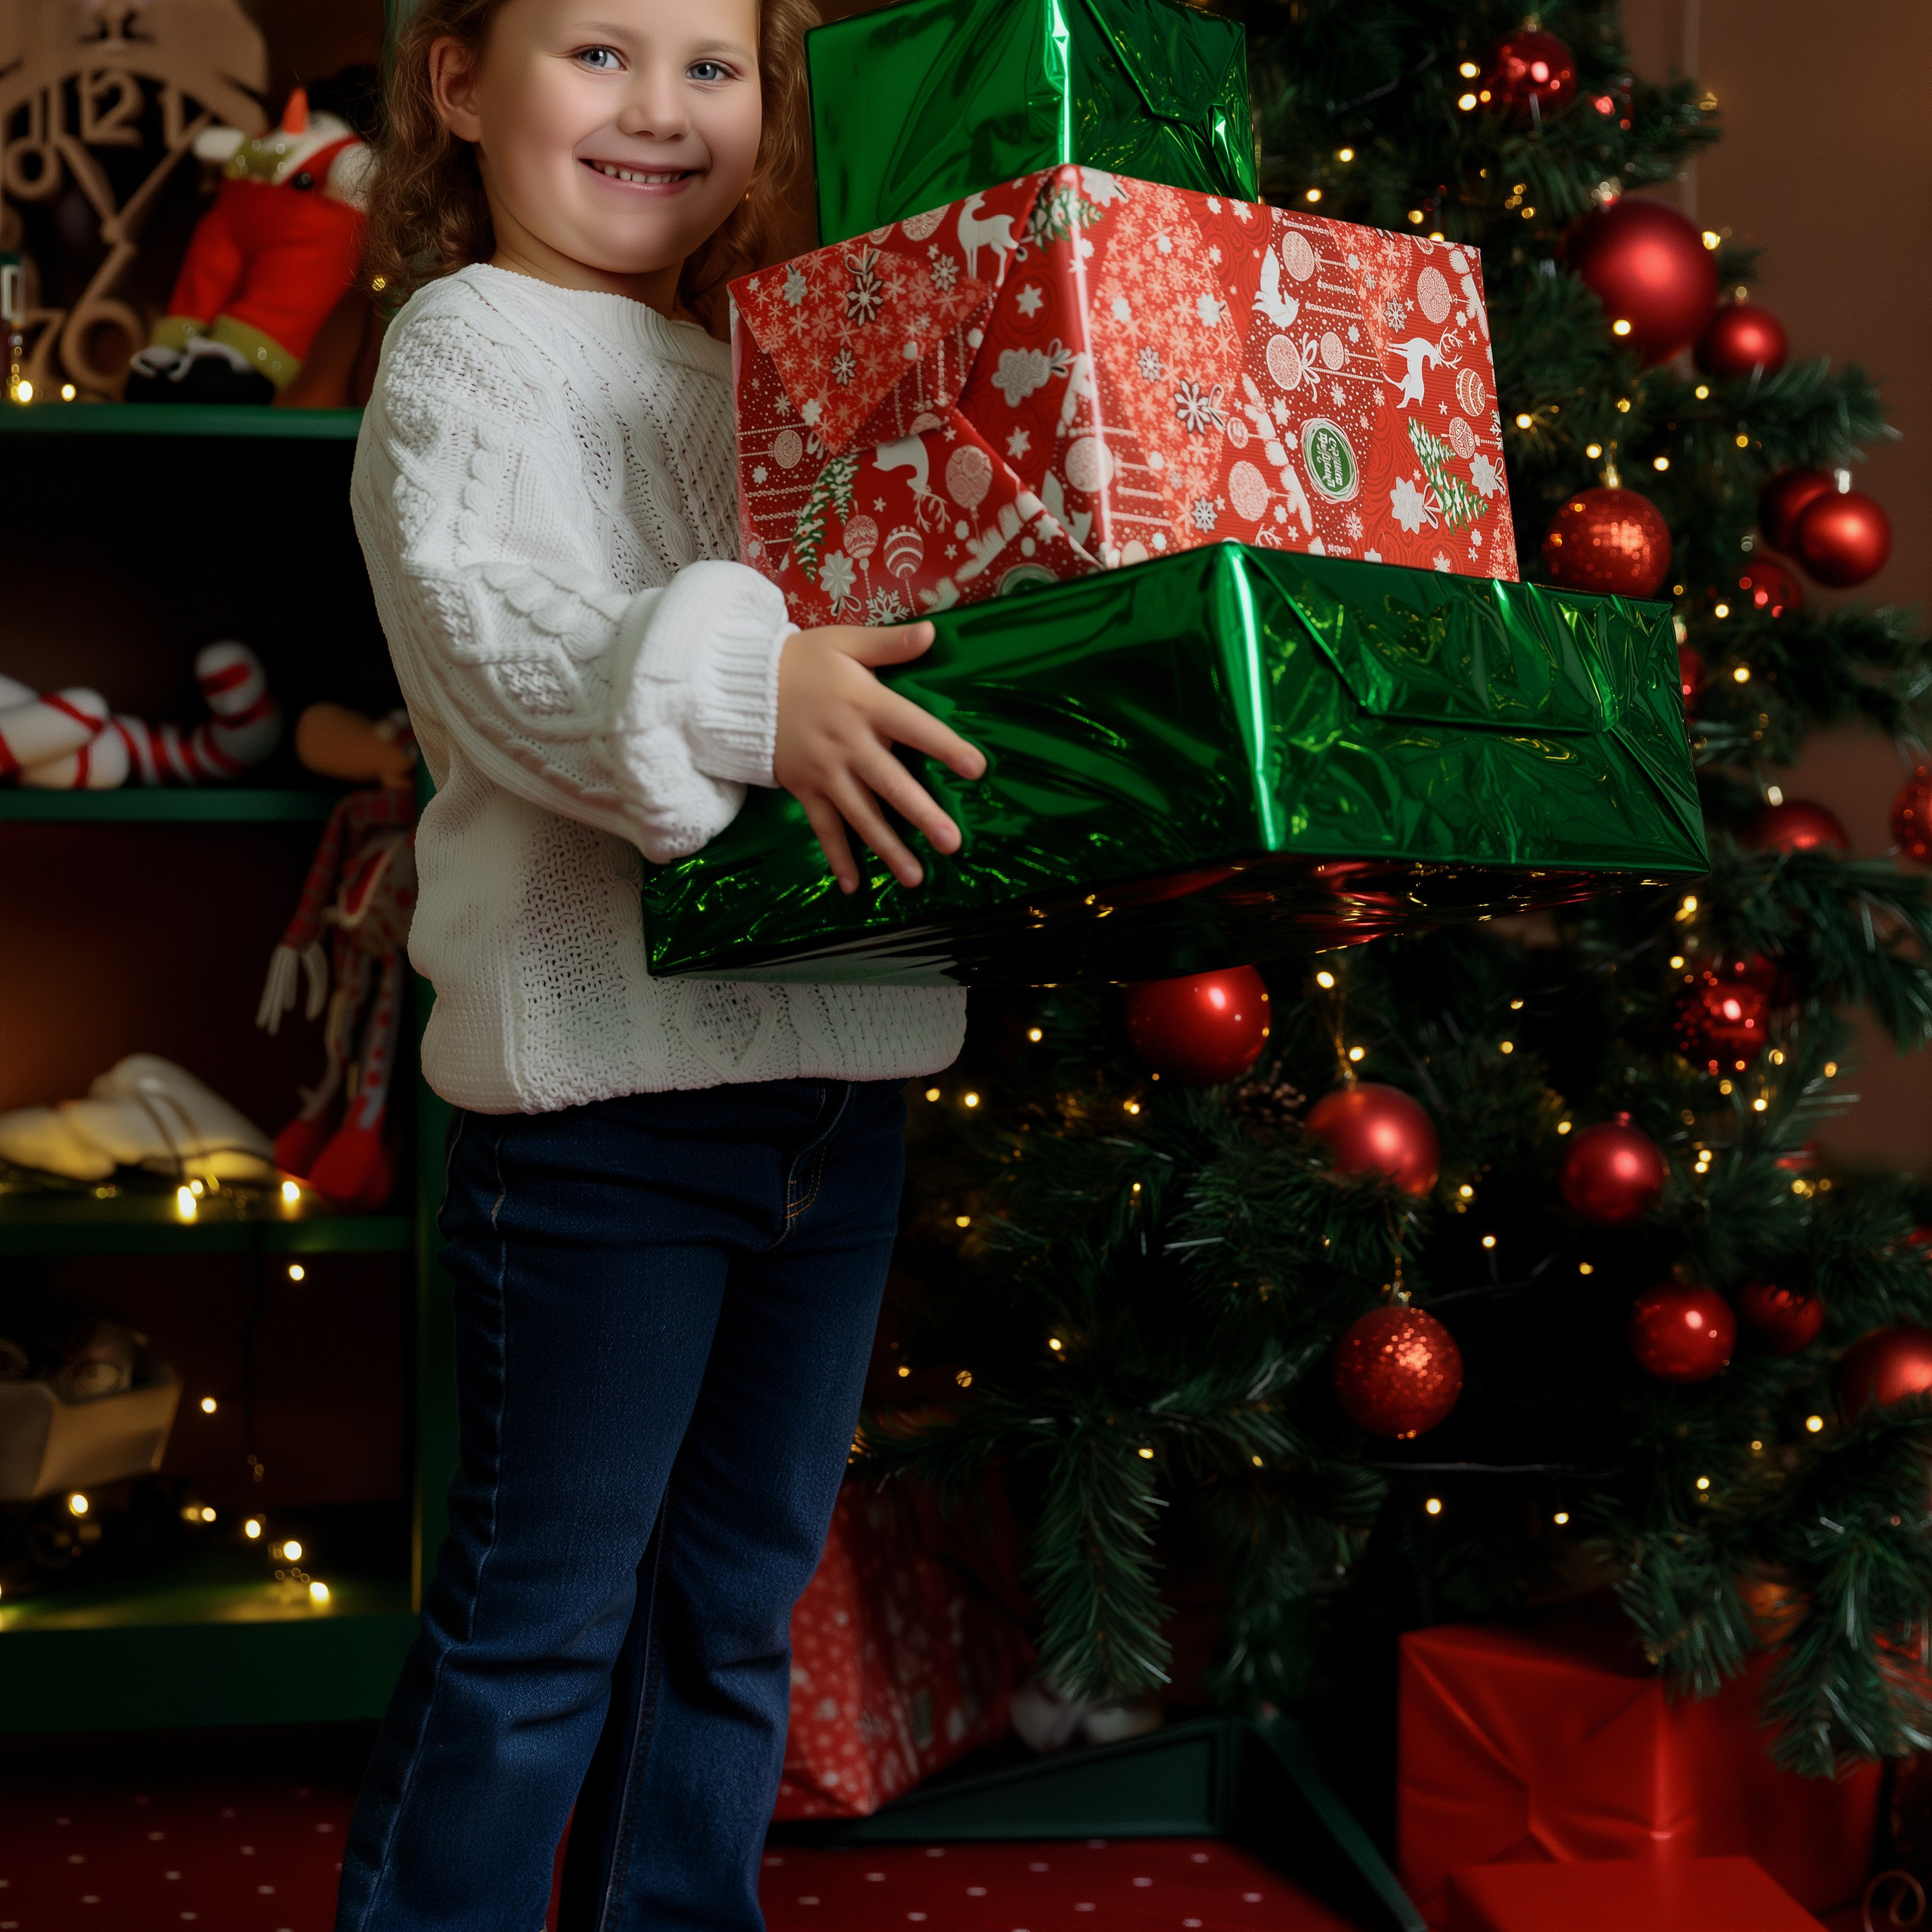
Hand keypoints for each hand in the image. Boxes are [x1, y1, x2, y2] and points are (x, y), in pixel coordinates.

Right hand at [774, 620, 984, 891]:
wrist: (738, 686)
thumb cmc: (801, 662)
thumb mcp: (844, 642)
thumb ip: (889, 644)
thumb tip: (932, 632)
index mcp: (865, 704)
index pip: (914, 727)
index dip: (945, 747)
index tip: (977, 769)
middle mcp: (848, 744)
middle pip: (891, 784)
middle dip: (922, 815)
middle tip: (952, 842)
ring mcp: (825, 773)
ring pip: (861, 816)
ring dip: (888, 848)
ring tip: (915, 877)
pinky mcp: (805, 790)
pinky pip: (824, 829)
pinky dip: (837, 857)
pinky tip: (854, 886)